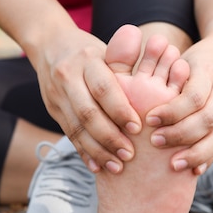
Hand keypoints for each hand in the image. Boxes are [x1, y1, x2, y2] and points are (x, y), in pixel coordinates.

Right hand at [35, 28, 141, 173]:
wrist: (50, 46)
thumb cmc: (90, 51)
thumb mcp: (107, 49)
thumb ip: (127, 60)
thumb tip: (161, 54)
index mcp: (87, 61)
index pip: (104, 88)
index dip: (120, 110)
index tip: (138, 128)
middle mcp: (68, 78)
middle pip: (88, 113)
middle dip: (109, 137)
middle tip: (129, 154)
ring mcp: (57, 96)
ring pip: (76, 128)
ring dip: (97, 150)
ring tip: (117, 166)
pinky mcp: (53, 110)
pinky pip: (69, 134)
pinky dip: (83, 152)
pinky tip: (97, 167)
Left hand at [145, 27, 212, 174]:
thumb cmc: (191, 57)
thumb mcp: (176, 53)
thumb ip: (153, 63)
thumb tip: (122, 77)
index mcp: (206, 72)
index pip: (193, 96)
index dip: (172, 111)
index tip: (148, 119)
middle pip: (206, 118)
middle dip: (181, 134)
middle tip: (154, 141)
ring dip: (195, 152)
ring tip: (173, 165)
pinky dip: (207, 157)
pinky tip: (193, 171)